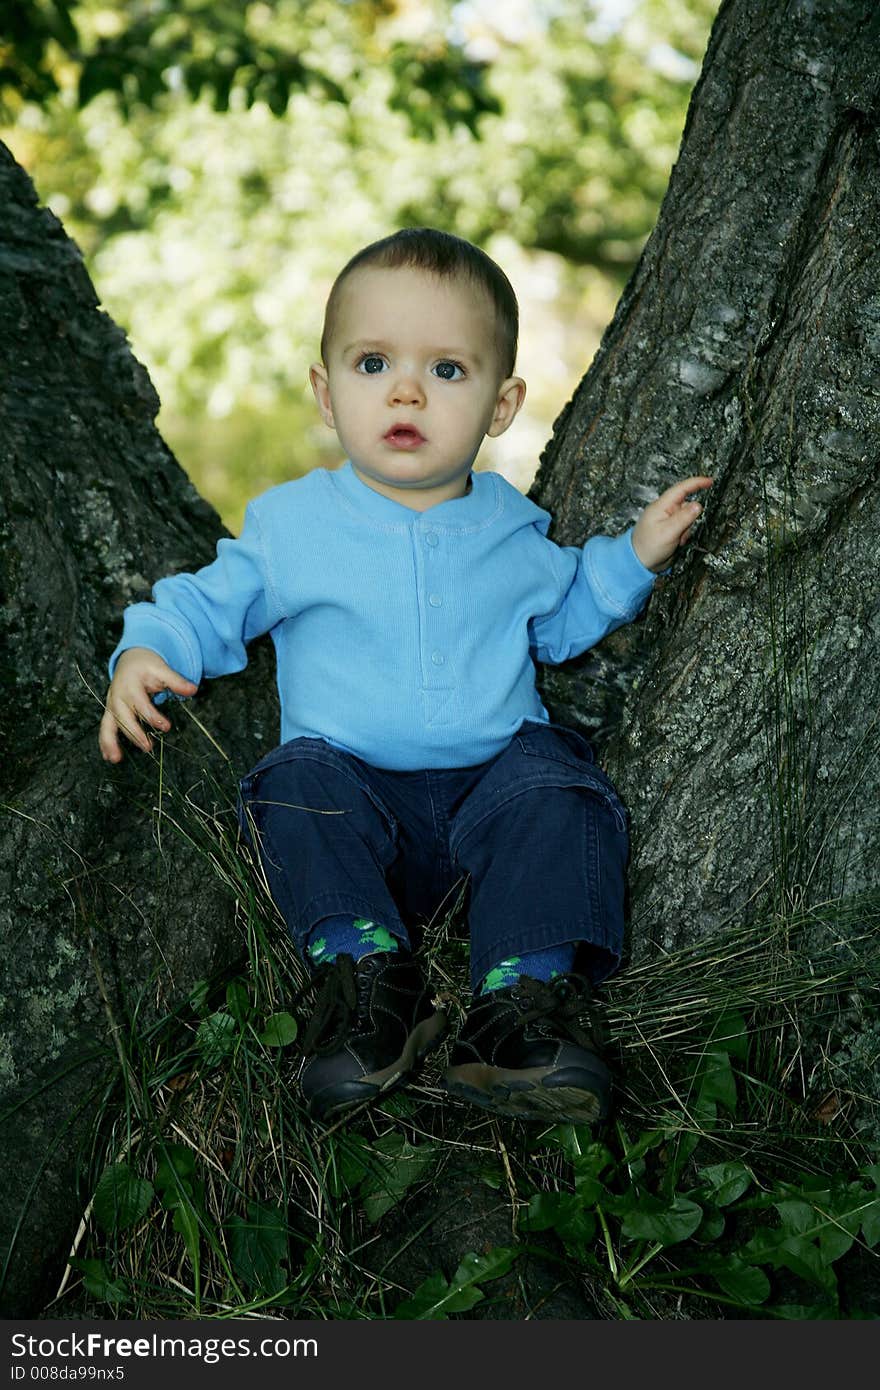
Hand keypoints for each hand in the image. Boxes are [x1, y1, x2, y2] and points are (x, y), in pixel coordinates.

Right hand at [99, 647, 197, 762]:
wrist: (129, 660)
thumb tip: (193, 690)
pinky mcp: (110, 712)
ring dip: (111, 742)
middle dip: (134, 733)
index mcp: (130, 684)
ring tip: (116, 758)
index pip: (141, 704)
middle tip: (148, 746)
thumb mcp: (161, 669)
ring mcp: (111, 705)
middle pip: (124, 717)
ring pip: (109, 724)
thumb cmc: (146, 666)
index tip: (166, 727)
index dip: (153, 716)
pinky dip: (105, 742)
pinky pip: (105, 728)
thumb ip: (176, 681)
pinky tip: (109, 756)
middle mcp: (117, 696)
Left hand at [631, 475, 712, 573]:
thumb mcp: (668, 532)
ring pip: (688, 518)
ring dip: (686, 529)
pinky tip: (676, 543)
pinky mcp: (671, 530)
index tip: (710, 481)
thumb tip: (698, 505)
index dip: (696, 483)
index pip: (681, 489)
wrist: (639, 563)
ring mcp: (668, 520)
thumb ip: (684, 518)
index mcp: (661, 506)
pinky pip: (685, 528)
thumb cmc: (648, 547)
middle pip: (687, 506)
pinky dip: (684, 535)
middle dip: (689, 519)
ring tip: (676, 540)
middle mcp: (665, 511)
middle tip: (682, 532)